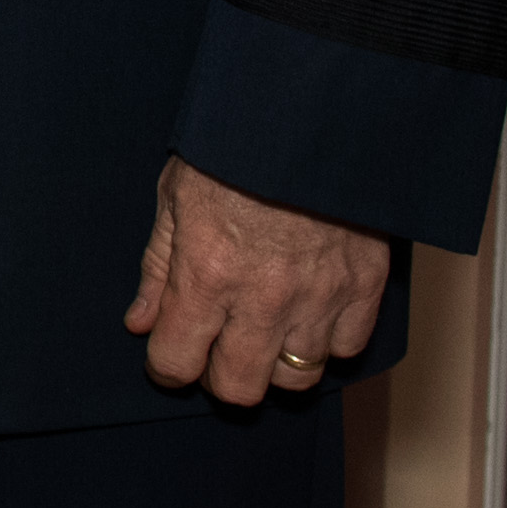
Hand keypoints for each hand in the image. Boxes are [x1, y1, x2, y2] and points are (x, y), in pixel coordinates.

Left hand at [127, 155, 386, 403]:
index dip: (167, 367)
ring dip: (275, 364)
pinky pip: (346, 350)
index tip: (169, 356)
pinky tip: (309, 316)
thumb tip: (140, 323)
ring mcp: (319, 297)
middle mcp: (263, 298)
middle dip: (219, 378)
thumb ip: (158, 268)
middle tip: (217, 350)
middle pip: (239, 388)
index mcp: (205, 274)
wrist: (308, 119)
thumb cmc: (231, 152)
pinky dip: (326, 342)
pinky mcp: (365, 289)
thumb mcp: (175, 199)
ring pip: (296, 378)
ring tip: (264, 332)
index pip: (177, 361)